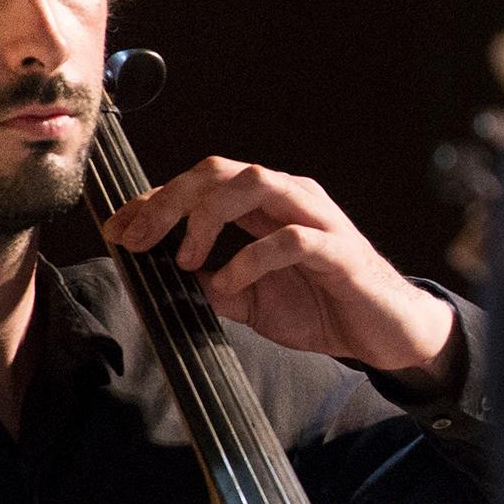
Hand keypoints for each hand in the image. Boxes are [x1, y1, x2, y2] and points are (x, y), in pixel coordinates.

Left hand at [104, 158, 454, 372]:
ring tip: (187, 259)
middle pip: (222, 171)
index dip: (156, 200)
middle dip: (170, 200)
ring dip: (207, 218)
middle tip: (138, 241)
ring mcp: (318, 220)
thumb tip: (160, 280)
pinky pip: (291, 239)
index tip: (117, 230)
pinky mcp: (340, 251)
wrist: (386, 333)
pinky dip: (249, 260)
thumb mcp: (250, 301)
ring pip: (255, 184)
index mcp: (268, 205)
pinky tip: (229, 285)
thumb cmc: (322, 307)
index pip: (204, 182)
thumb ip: (211, 285)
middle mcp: (292, 198)